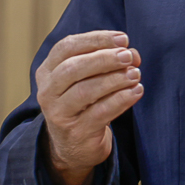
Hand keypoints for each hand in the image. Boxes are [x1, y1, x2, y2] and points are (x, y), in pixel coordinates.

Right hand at [36, 30, 143, 184]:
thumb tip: (132, 54)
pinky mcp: (77, 133)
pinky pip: (100, 113)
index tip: (123, 39)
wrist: (73, 146)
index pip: (66, 47)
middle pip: (72, 68)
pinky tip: (136, 91)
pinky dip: (121, 100)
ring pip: (85, 91)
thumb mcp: (89, 79)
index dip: (95, 39)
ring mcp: (60, 114)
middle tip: (129, 56)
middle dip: (104, 59)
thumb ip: (107, 62)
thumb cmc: (84, 103)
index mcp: (48, 72)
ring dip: (114, 79)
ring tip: (135, 74)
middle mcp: (48, 92)